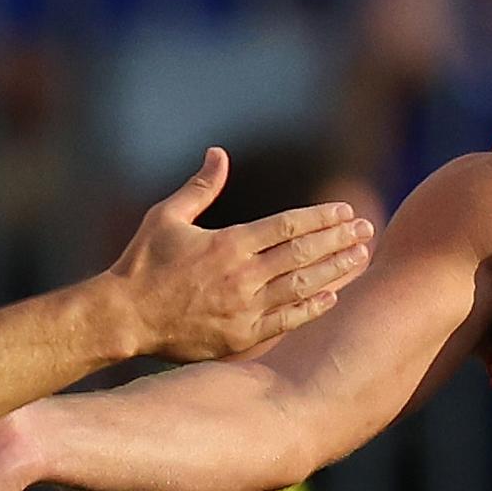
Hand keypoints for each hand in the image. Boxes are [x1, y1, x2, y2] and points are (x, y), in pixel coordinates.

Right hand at [108, 149, 374, 362]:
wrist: (124, 317)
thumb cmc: (142, 264)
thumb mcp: (167, 216)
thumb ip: (200, 187)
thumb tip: (219, 154)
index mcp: (229, 244)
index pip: (287, 226)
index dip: (320, 218)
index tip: (344, 212)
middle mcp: (243, 275)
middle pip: (303, 254)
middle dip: (338, 240)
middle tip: (366, 229)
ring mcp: (245, 308)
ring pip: (302, 286)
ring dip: (336, 270)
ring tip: (362, 257)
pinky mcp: (241, 336)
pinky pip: (286, 321)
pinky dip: (312, 307)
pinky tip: (333, 295)